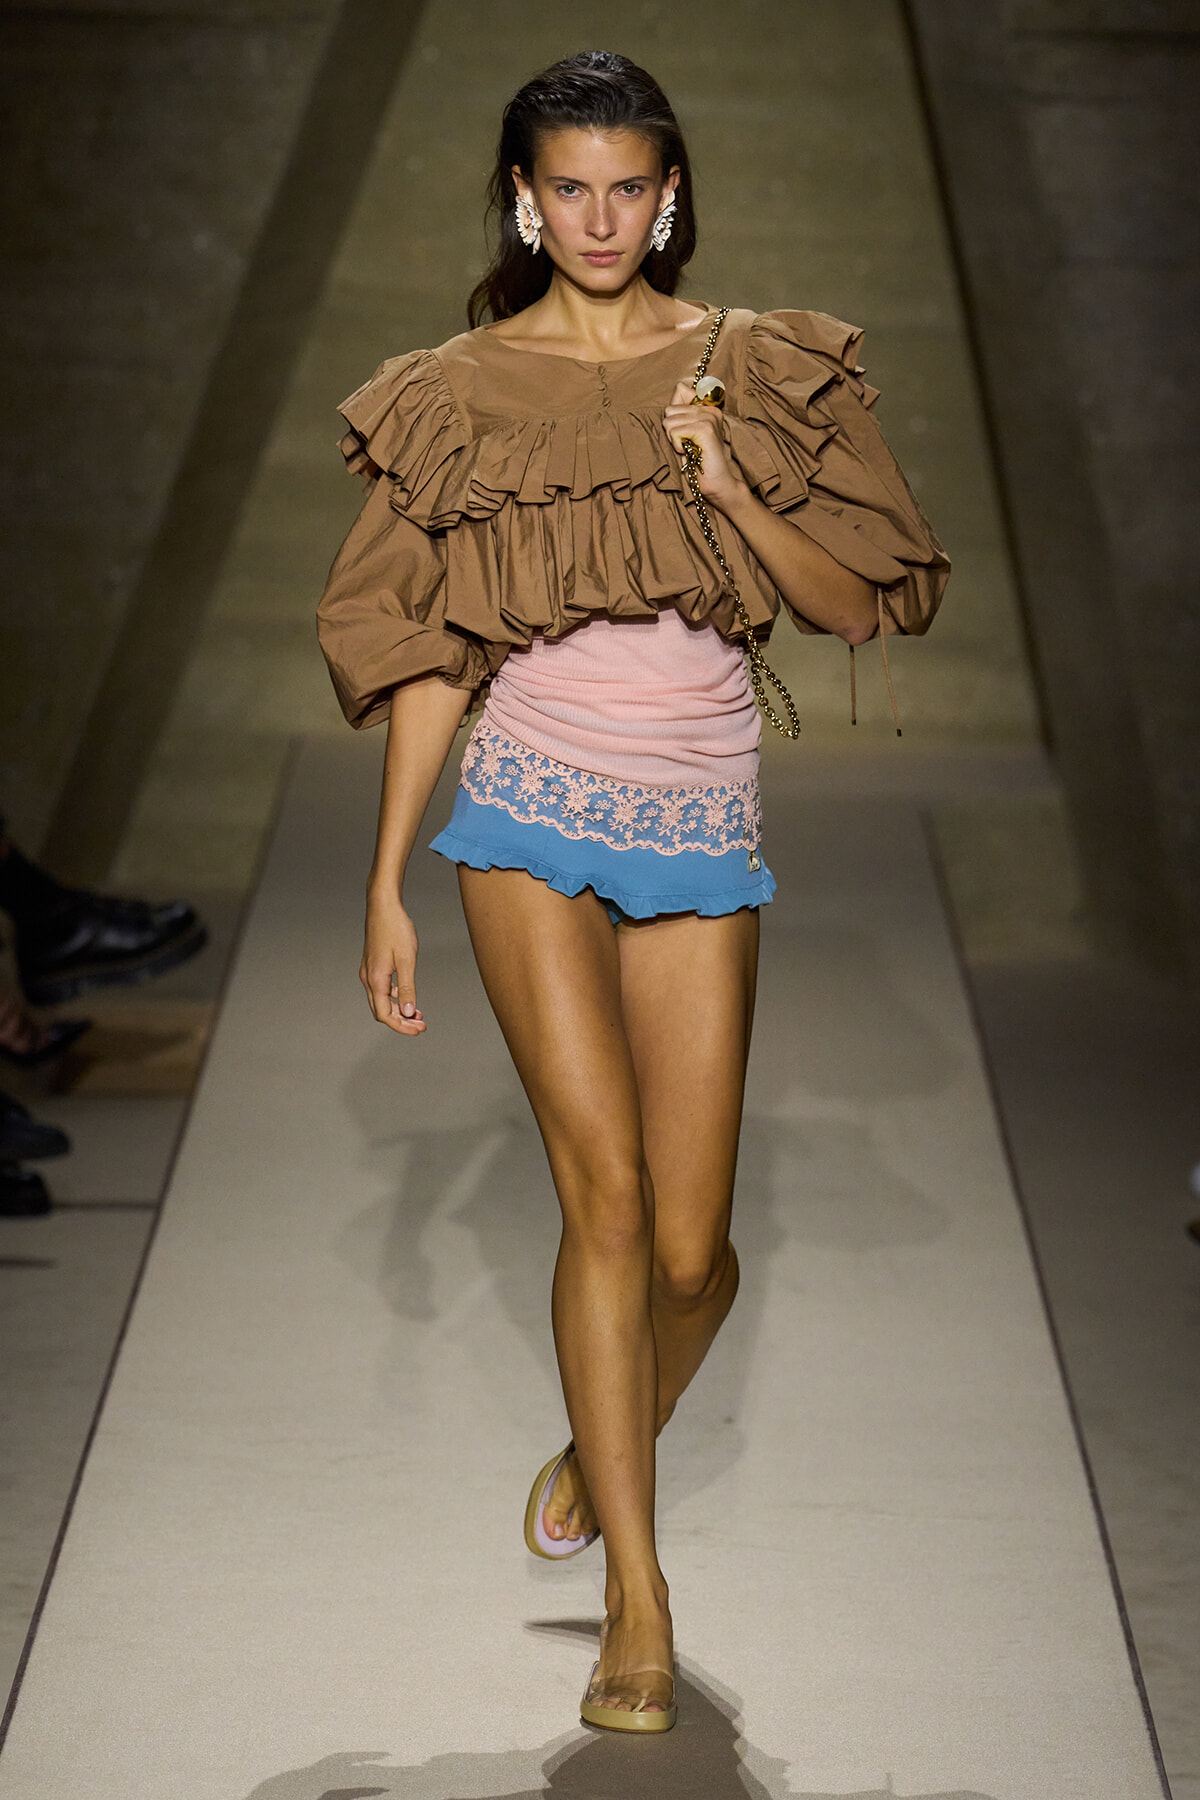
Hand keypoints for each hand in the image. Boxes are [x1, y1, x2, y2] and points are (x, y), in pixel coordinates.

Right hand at [360, 887, 425, 1035]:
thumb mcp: (406, 960)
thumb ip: (407, 988)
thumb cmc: (395, 929)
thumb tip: (407, 1013)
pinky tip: (407, 996)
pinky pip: (380, 989)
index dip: (402, 1027)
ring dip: (397, 1010)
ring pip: (380, 1001)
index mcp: (375, 980)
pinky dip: (393, 997)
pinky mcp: (372, 965)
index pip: (385, 1015)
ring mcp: (368, 971)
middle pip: (381, 1011)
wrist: (383, 905)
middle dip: (401, 1022)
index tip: (419, 1029)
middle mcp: (368, 978)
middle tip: (421, 1025)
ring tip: (418, 1014)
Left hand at [662, 379, 746, 513]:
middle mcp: (710, 409)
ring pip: (669, 421)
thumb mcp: (685, 432)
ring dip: (674, 439)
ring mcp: (709, 417)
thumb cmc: (697, 461)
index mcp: (707, 407)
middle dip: (671, 430)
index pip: (680, 390)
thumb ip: (680, 412)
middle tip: (687, 443)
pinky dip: (677, 446)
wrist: (716, 482)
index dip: (674, 415)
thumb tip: (676, 390)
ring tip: (689, 449)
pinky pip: (675, 431)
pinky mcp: (706, 429)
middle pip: (669, 409)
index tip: (686, 432)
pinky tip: (691, 452)